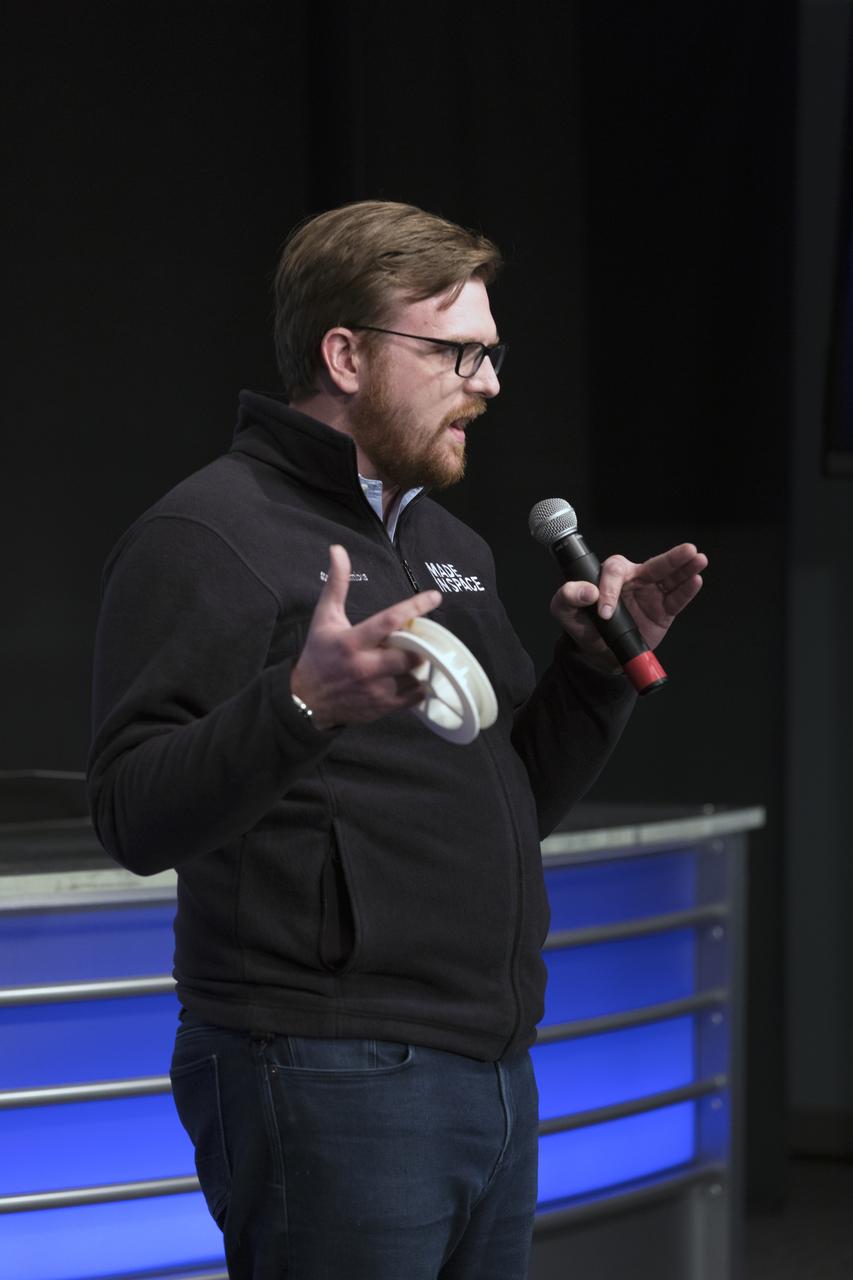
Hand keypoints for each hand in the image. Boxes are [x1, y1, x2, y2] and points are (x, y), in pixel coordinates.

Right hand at [290, 544, 441, 729]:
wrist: (306, 700)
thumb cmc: (318, 653)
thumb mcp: (324, 617)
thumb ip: (337, 584)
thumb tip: (338, 550)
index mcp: (352, 642)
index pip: (390, 621)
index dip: (416, 607)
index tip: (435, 597)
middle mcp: (365, 667)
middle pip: (410, 654)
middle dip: (420, 645)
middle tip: (418, 639)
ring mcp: (375, 690)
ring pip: (415, 676)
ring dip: (419, 665)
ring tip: (411, 658)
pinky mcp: (381, 708)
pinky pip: (414, 696)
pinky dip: (418, 685)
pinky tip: (409, 676)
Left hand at [550, 543, 707, 665]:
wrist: (601, 652)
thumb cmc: (584, 625)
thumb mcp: (564, 610)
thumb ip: (567, 596)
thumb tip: (587, 592)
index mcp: (610, 576)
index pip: (615, 572)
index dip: (610, 589)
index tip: (604, 612)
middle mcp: (635, 580)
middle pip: (654, 565)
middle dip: (671, 558)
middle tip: (687, 550)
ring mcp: (652, 594)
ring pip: (671, 578)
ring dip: (686, 568)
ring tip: (699, 559)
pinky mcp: (663, 611)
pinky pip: (676, 600)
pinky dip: (687, 591)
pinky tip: (696, 580)